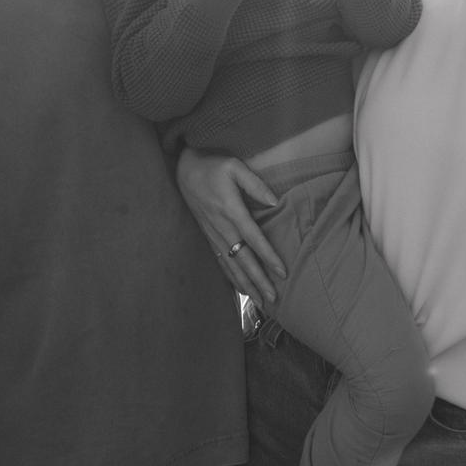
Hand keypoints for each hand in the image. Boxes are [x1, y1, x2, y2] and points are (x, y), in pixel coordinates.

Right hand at [176, 147, 286, 303]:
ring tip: (260, 301)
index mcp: (230, 210)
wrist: (183, 168)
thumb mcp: (235, 165)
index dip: (268, 257)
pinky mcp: (208, 235)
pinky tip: (241, 289)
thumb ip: (255, 184)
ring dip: (245, 284)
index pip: (253, 239)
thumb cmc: (212, 164)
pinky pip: (221, 261)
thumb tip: (274, 201)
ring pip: (231, 265)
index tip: (282, 273)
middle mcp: (221, 227)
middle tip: (272, 299)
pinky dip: (231, 277)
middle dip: (258, 280)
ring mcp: (213, 233)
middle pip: (242, 259)